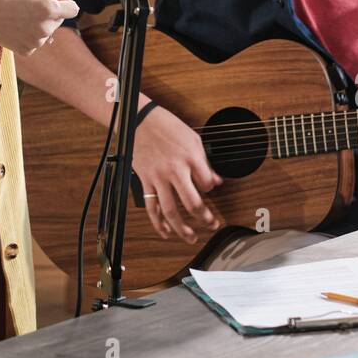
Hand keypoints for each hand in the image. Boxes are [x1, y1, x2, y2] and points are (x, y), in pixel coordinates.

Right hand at [0, 0, 78, 56]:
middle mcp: (45, 28)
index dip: (67, 4)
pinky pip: (35, 42)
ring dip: (39, 26)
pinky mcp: (27, 51)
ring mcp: (36, 42)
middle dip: (50, 14)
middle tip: (28, 7)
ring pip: (47, 33)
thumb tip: (64, 3)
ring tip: (20, 18)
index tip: (58, 1)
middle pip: (59, 21)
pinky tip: (15, 29)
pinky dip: (29, 36)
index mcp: (49, 10)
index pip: (73, 9)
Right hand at [132, 105, 224, 243]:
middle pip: (192, 203)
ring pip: (172, 211)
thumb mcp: (193, 139)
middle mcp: (175, 170)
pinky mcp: (146, 181)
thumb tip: (216, 180)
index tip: (210, 188)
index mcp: (190, 158)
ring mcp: (159, 178)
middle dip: (205, 218)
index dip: (212, 188)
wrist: (140, 120)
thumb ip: (205, 162)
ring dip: (183, 228)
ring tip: (191, 237)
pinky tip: (166, 232)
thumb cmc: (167, 126)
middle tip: (212, 225)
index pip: (208, 184)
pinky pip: (152, 207)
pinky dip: (158, 223)